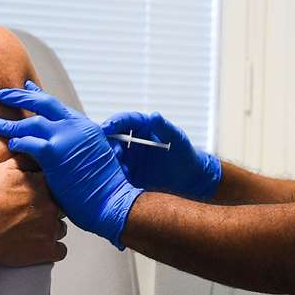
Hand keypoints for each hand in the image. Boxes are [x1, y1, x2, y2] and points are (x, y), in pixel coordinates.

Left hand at [0, 81, 141, 247]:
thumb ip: (77, 146)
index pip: (57, 105)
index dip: (38, 96)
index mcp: (85, 127)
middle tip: (4, 94)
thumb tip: (64, 149)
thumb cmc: (104, 188)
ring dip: (11, 123)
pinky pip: (29, 142)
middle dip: (20, 96)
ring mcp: (65, 138)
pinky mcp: (55, 154)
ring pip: (32, 122)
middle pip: (43, 103)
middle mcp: (76, 127)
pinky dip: (18, 141)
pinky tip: (11, 143)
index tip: (27, 88)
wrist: (111, 202)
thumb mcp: (95, 156)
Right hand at [0, 157, 67, 266]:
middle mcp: (50, 207)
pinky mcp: (46, 250)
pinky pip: (60, 250)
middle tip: (33, 212)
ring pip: (60, 228)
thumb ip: (24, 160)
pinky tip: (39, 245)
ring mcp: (50, 229)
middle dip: (50, 209)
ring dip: (50, 228)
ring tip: (31, 229)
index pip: (58, 184)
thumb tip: (34, 152)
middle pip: (61, 206)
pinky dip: (52, 249)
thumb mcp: (3, 170)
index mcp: (43, 186)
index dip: (48, 190)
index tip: (42, 194)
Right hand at [102, 111, 220, 200]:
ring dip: (110, 161)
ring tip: (121, 167)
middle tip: (114, 152)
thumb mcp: (176, 138)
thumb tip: (154, 115)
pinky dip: (115, 175)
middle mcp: (130, 140)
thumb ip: (165, 127)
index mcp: (141, 126)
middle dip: (109, 144)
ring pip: (110, 156)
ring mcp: (127, 157)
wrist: (189, 178)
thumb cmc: (185, 153)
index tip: (106, 128)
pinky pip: (115, 173)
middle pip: (111, 138)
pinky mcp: (127, 173)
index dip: (113, 123)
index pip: (123, 121)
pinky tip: (121, 179)